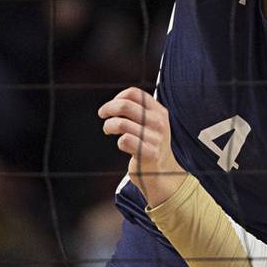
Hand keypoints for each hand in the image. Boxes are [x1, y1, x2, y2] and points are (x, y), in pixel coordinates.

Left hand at [99, 86, 186, 207]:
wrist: (163, 172)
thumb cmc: (150, 143)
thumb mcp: (151, 122)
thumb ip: (138, 109)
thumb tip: (115, 102)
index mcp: (159, 111)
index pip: (134, 93)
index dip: (118, 97)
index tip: (112, 106)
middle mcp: (159, 123)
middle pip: (125, 106)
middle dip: (108, 108)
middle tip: (102, 114)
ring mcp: (155, 139)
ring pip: (121, 124)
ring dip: (109, 126)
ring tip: (108, 129)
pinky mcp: (149, 154)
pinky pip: (125, 140)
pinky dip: (119, 141)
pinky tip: (122, 144)